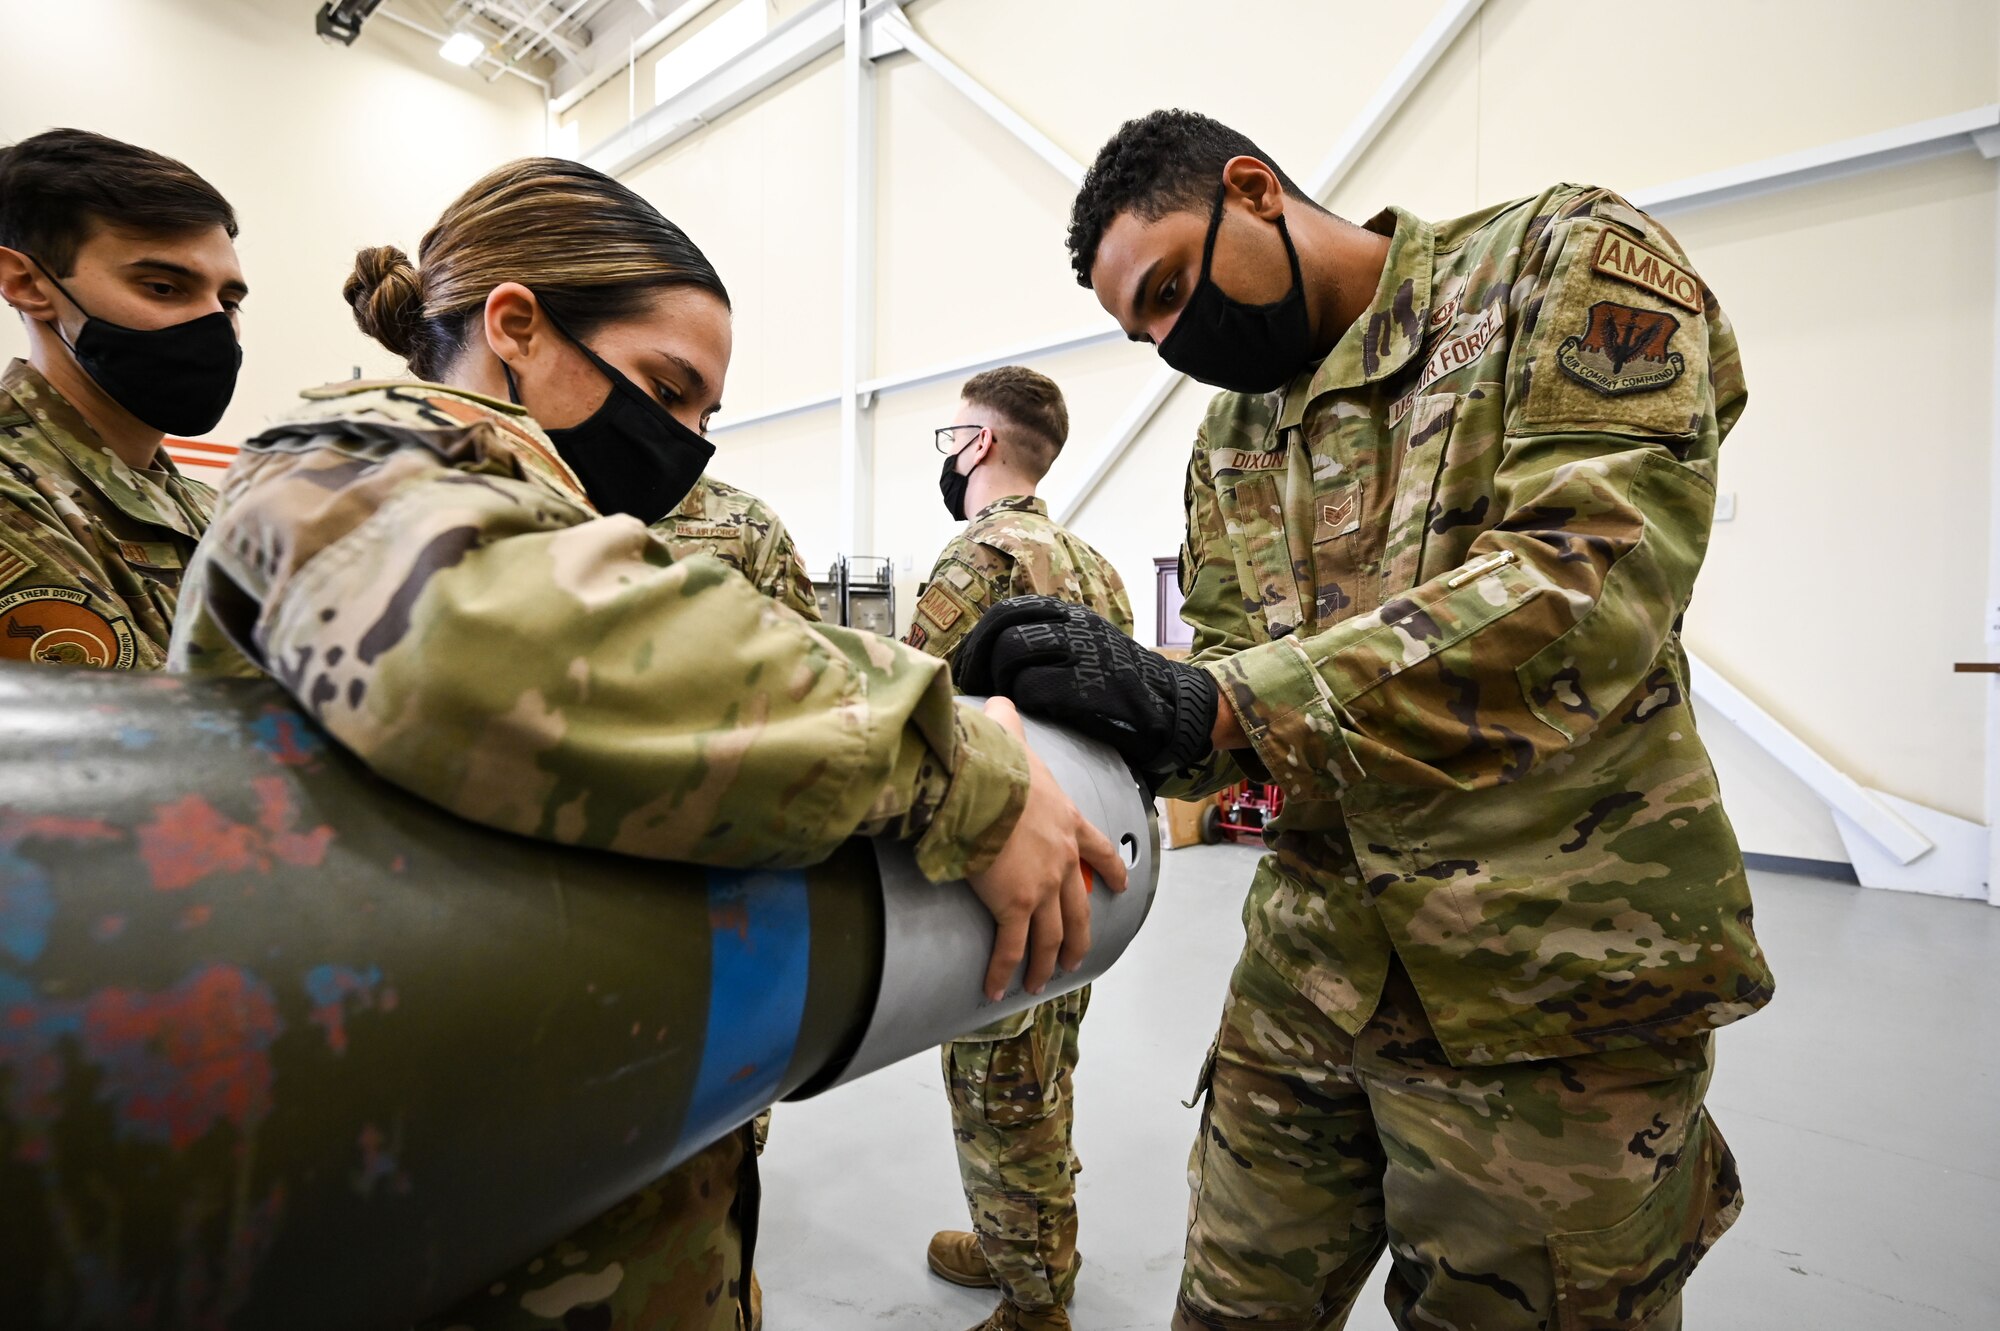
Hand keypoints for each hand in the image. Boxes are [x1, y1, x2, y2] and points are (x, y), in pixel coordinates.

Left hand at [954, 596, 1218, 787]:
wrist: (1175, 708)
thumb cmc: (1123, 684)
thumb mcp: (1088, 647)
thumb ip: (1050, 642)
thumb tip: (995, 653)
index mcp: (1071, 615)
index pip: (1007, 612)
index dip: (979, 640)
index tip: (970, 667)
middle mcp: (1075, 627)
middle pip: (1003, 630)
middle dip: (980, 660)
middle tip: (976, 687)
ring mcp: (1082, 654)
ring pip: (1014, 653)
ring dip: (1000, 682)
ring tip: (1004, 703)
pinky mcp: (1088, 687)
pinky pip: (1033, 687)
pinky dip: (1023, 702)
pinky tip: (1031, 715)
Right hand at [966, 698, 1128, 1001]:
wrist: (982, 786)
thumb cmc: (996, 761)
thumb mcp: (1011, 739)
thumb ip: (1008, 725)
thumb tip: (998, 705)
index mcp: (1067, 822)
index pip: (1099, 851)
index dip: (1110, 871)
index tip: (1119, 887)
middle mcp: (1062, 860)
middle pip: (1078, 909)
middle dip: (1077, 937)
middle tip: (1074, 957)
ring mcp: (1040, 887)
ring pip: (1050, 936)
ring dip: (1044, 961)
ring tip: (1039, 981)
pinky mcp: (1012, 907)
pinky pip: (1010, 948)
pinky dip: (1003, 971)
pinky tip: (995, 988)